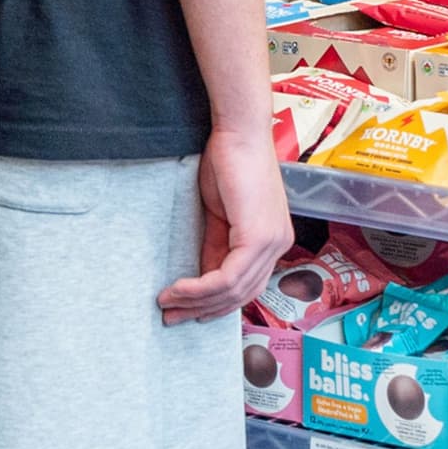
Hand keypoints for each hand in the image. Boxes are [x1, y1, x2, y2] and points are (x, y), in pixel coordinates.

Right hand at [160, 124, 293, 323]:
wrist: (238, 132)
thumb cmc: (229, 163)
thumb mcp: (219, 214)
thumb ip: (216, 246)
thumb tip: (202, 277)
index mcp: (273, 240)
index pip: (247, 286)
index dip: (217, 304)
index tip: (187, 310)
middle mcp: (279, 245)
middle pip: (241, 294)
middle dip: (203, 309)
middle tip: (172, 316)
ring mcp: (272, 243)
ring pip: (233, 290)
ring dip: (196, 301)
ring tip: (168, 304)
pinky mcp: (258, 238)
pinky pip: (228, 277)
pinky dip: (200, 288)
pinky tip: (178, 288)